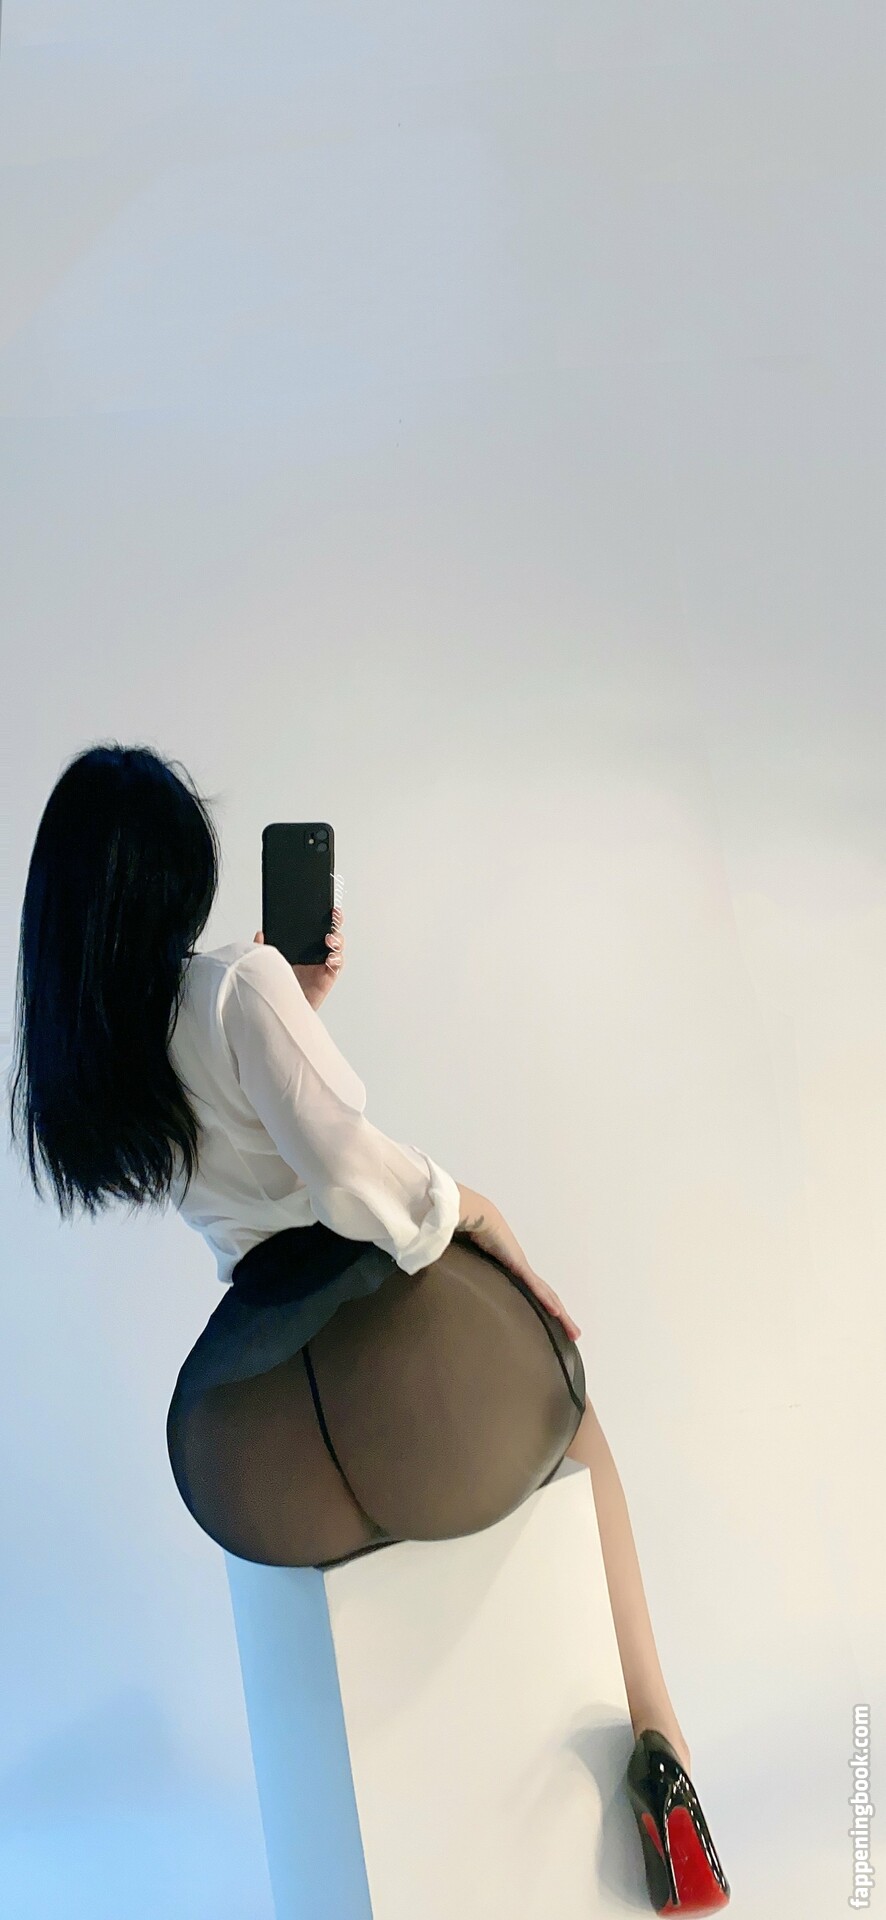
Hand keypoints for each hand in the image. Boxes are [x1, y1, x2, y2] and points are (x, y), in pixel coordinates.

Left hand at [253, 906, 345, 1011]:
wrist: (281, 1008)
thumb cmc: (277, 985)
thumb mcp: (266, 962)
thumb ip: (262, 949)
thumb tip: (260, 934)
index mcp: (303, 946)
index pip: (316, 927)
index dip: (324, 916)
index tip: (328, 907)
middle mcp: (316, 954)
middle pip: (332, 933)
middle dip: (336, 923)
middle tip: (334, 917)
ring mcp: (323, 965)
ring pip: (338, 948)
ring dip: (337, 941)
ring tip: (329, 940)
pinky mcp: (327, 978)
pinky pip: (337, 966)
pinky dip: (337, 960)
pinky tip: (330, 958)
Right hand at [456, 1204, 581, 1341]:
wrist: (476, 1215)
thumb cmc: (472, 1232)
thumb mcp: (472, 1260)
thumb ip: (470, 1274)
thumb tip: (457, 1282)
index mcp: (514, 1270)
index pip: (535, 1292)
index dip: (546, 1305)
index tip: (554, 1320)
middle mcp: (523, 1270)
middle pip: (547, 1297)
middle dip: (562, 1317)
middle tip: (573, 1333)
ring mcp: (523, 1268)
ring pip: (547, 1296)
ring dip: (562, 1314)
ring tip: (573, 1332)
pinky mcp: (519, 1265)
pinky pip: (534, 1287)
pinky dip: (546, 1300)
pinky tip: (557, 1313)